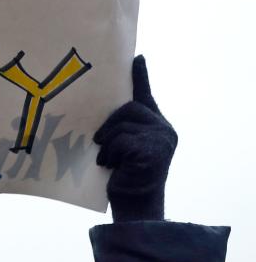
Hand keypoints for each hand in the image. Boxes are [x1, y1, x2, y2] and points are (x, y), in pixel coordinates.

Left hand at [94, 56, 176, 221]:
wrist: (133, 205)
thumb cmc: (122, 175)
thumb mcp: (118, 146)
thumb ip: (119, 126)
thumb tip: (99, 107)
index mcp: (155, 124)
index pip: (145, 95)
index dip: (140, 75)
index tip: (136, 56)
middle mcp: (163, 129)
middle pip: (127, 108)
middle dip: (109, 124)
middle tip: (99, 142)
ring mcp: (162, 140)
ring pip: (121, 125)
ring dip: (107, 143)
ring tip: (107, 159)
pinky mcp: (154, 152)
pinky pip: (121, 141)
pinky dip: (110, 153)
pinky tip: (110, 166)